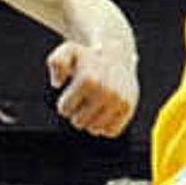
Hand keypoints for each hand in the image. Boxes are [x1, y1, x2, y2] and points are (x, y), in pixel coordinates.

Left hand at [49, 14, 138, 136]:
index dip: (65, 103)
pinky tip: (104, 111)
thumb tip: (57, 83)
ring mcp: (120, 101)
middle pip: (79, 122)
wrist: (117, 57)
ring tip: (93, 105)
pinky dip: (105, 125)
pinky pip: (110, 131)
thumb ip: (57, 62)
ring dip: (90, 121)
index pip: (65, 110)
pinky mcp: (128, 110)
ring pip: (95, 129)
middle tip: (83, 99)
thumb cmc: (87, 58)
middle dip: (77, 113)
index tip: (71, 93)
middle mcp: (107, 91)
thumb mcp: (68, 53)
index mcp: (89, 79)